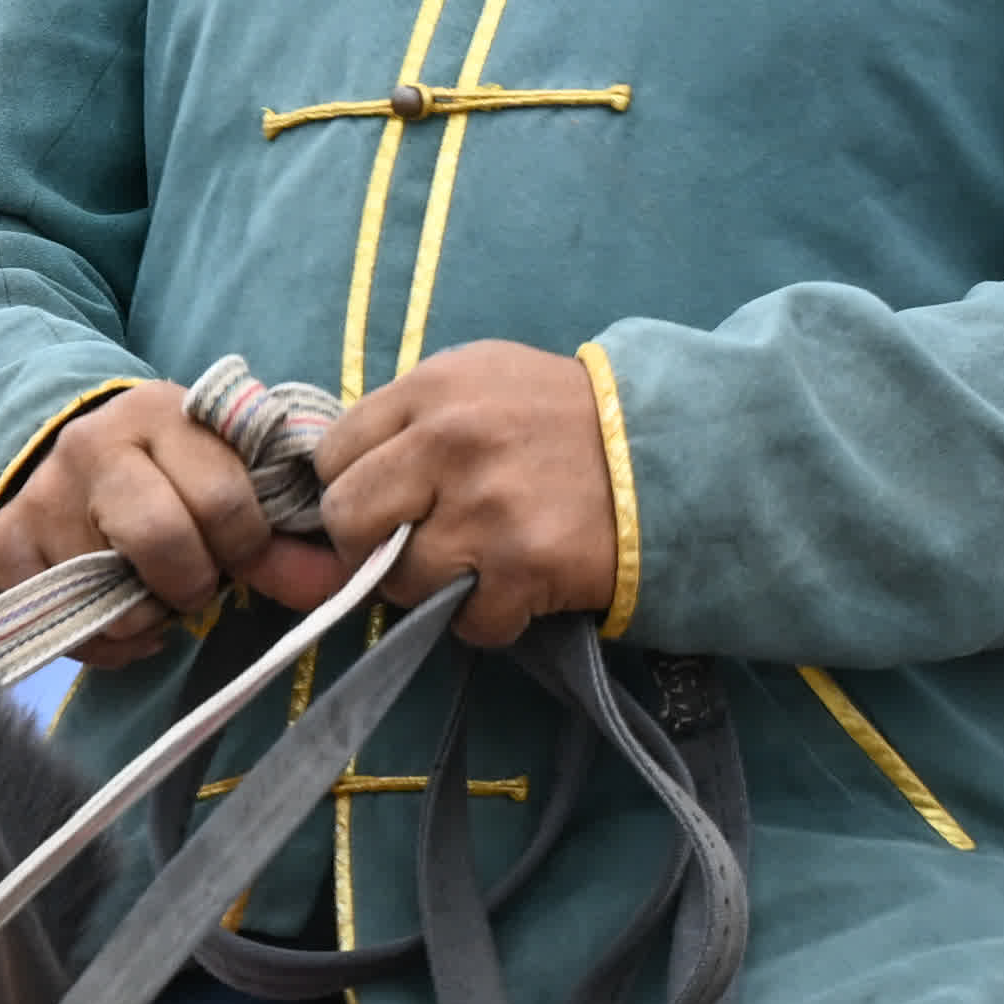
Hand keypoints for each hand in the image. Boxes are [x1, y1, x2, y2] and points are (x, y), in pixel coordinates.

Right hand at [0, 382, 347, 666]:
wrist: (67, 453)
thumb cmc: (169, 473)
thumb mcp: (224, 477)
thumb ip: (284, 534)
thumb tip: (340, 588)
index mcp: (162, 415)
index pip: (225, 501)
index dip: (248, 547)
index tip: (244, 554)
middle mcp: (94, 445)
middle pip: (162, 541)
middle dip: (193, 582)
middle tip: (194, 581)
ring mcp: (42, 495)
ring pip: (113, 598)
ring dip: (147, 616)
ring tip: (149, 587)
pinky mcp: (4, 544)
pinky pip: (70, 628)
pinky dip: (106, 644)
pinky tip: (114, 610)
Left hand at [312, 341, 622, 650]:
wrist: (670, 450)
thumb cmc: (565, 417)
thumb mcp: (483, 381)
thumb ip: (413, 419)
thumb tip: (349, 476)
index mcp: (432, 390)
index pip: (333, 455)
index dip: (351, 486)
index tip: (385, 501)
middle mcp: (449, 443)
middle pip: (346, 519)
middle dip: (368, 545)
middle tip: (408, 547)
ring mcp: (485, 508)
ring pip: (401, 581)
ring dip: (433, 587)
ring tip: (477, 565)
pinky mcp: (525, 566)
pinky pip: (467, 622)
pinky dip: (490, 617)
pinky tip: (520, 588)